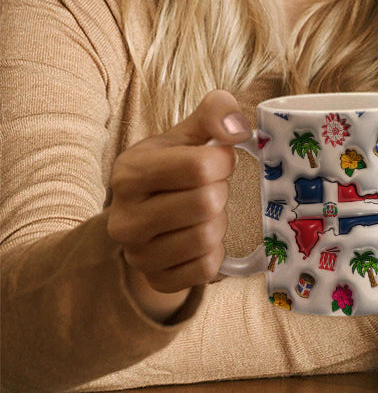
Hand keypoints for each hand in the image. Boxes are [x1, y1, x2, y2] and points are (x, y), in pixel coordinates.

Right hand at [107, 90, 250, 320]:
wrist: (147, 215)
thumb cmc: (174, 168)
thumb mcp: (188, 133)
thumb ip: (215, 112)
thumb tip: (238, 128)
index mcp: (129, 173)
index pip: (199, 166)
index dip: (223, 161)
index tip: (219, 161)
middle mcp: (124, 218)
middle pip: (206, 203)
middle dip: (220, 192)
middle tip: (211, 189)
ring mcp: (137, 255)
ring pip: (208, 238)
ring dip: (219, 222)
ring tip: (205, 213)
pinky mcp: (156, 280)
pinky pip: (206, 269)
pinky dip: (216, 252)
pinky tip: (203, 238)